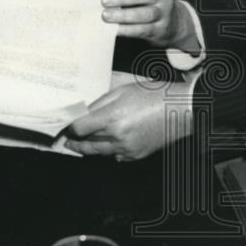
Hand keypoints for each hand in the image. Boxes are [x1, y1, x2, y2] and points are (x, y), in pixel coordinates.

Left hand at [64, 81, 191, 159]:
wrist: (182, 109)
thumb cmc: (156, 94)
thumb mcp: (125, 89)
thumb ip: (101, 100)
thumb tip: (83, 110)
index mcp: (113, 116)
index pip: (79, 127)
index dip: (68, 127)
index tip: (63, 125)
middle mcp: (117, 135)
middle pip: (86, 142)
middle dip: (74, 140)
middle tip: (65, 138)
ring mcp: (126, 148)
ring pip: (97, 152)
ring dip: (86, 148)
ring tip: (78, 144)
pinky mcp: (135, 155)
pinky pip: (113, 157)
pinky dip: (106, 152)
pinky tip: (104, 145)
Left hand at [101, 0, 196, 50]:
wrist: (172, 23)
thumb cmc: (149, 5)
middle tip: (104, 2)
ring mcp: (164, 14)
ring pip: (145, 14)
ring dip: (124, 15)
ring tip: (107, 16)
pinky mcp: (160, 30)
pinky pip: (143, 30)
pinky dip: (128, 30)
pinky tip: (116, 29)